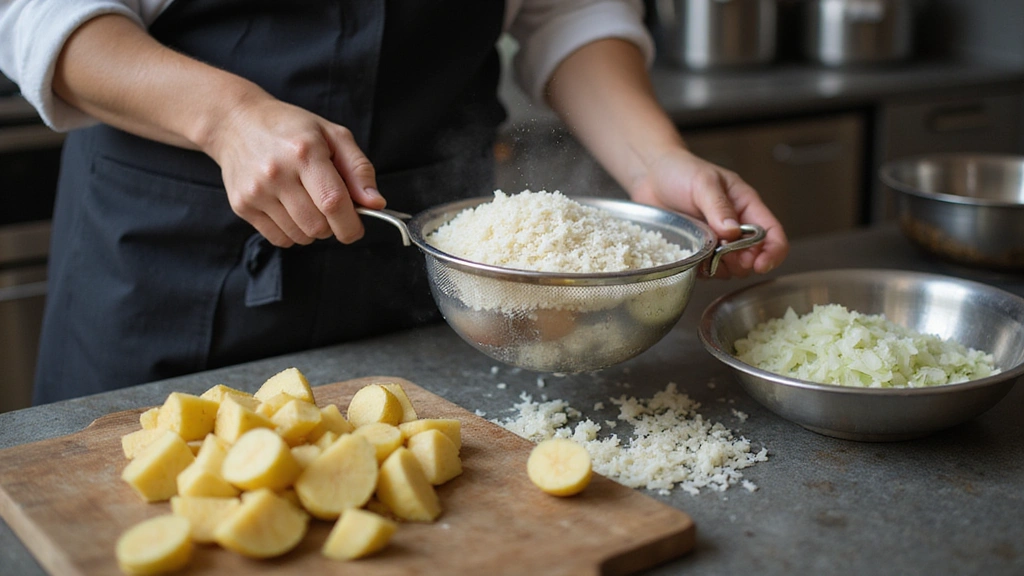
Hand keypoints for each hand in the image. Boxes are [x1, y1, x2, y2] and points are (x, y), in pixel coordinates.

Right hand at [204, 94, 384, 247]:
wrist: (237, 122)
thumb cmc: (292, 129)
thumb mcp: (333, 135)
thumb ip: (359, 170)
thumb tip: (376, 203)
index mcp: (304, 152)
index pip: (333, 203)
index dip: (351, 224)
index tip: (356, 228)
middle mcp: (276, 173)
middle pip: (318, 226)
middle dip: (333, 226)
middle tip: (329, 206)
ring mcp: (256, 191)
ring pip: (300, 236)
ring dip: (313, 229)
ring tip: (307, 203)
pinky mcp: (242, 205)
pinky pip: (279, 239)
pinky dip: (292, 232)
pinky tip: (289, 209)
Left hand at [629, 147, 788, 278]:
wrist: (651, 176)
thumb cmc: (681, 171)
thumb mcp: (703, 183)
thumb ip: (719, 207)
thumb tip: (732, 232)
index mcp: (746, 206)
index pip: (772, 233)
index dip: (772, 252)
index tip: (760, 265)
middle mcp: (735, 227)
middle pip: (753, 258)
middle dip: (742, 262)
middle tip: (723, 254)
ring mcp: (717, 242)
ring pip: (731, 269)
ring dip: (720, 267)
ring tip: (704, 251)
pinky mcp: (698, 252)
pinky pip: (707, 271)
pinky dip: (702, 270)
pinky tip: (691, 256)